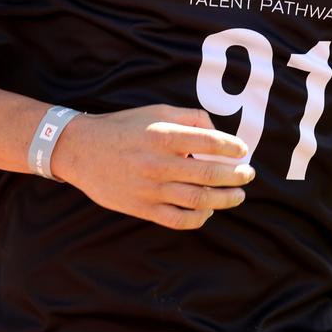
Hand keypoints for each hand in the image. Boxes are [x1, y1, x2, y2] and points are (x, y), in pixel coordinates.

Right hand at [52, 104, 254, 228]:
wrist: (82, 151)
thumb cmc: (123, 127)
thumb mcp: (156, 112)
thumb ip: (189, 118)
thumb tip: (216, 133)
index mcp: (163, 136)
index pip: (210, 142)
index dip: (232, 147)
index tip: (242, 150)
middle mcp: (159, 164)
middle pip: (209, 174)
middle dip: (236, 175)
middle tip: (248, 174)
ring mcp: (151, 189)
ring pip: (199, 200)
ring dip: (225, 199)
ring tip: (238, 195)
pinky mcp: (143, 209)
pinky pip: (179, 220)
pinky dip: (199, 217)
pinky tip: (208, 210)